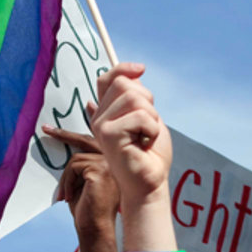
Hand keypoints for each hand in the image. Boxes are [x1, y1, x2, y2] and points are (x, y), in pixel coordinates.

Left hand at [43, 125, 119, 251]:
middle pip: (87, 139)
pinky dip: (67, 182)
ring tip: (66, 196)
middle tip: (46, 128)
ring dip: (66, 178)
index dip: (93, 119)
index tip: (89, 104)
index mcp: (114, 161)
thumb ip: (82, 162)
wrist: (95, 229)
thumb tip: (72, 145)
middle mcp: (116, 159)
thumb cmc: (88, 210)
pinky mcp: (100, 170)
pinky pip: (74, 166)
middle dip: (64, 133)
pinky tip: (68, 197)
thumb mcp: (84, 181)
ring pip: (76, 158)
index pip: (101, 136)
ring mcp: (110, 163)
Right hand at [89, 62, 171, 205]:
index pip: (108, 78)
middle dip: (146, 100)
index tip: (141, 69)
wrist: (150, 183)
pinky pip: (140, 115)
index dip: (124, 69)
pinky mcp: (108, 134)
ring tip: (146, 136)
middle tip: (147, 125)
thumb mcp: (147, 116)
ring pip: (133, 98)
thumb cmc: (150, 154)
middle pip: (124, 84)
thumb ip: (137, 96)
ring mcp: (101, 125)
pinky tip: (145, 144)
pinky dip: (152, 129)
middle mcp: (99, 117)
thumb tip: (135, 71)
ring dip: (151, 117)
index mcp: (106, 112)